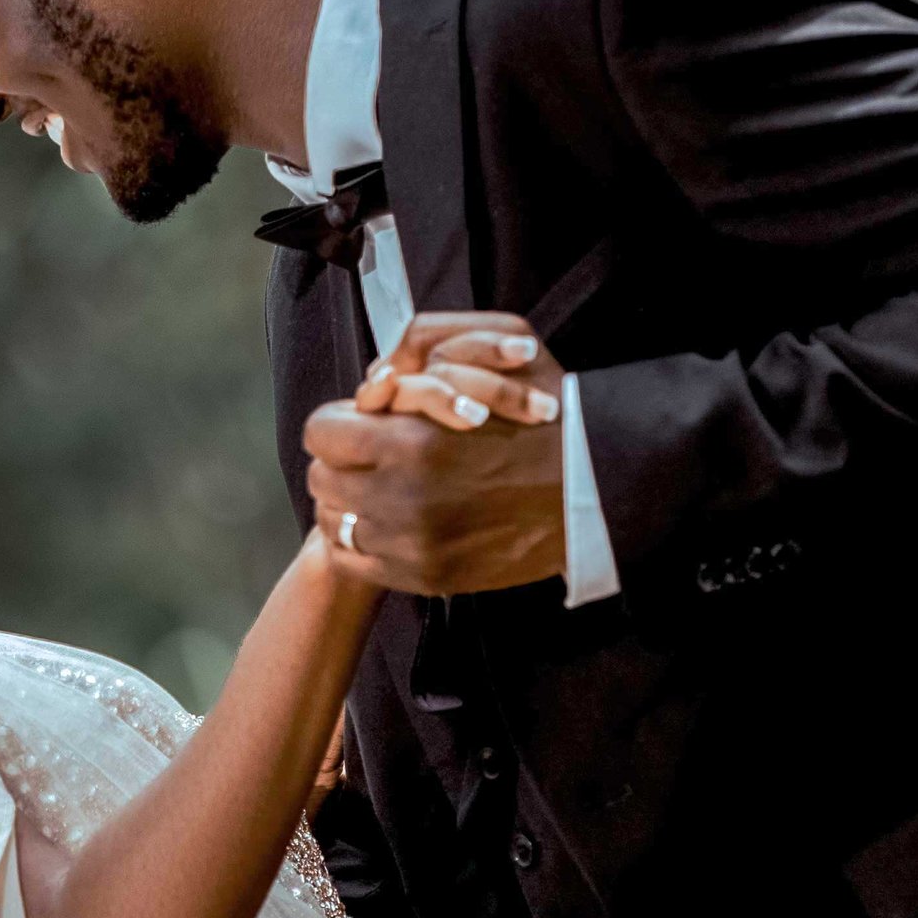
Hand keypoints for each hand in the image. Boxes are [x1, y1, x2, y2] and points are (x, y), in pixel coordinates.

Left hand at [307, 314, 568, 597]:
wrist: (597, 490)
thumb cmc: (547, 412)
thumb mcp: (500, 341)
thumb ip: (423, 340)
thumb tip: (374, 377)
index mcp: (411, 442)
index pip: (320, 433)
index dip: (341, 420)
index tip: (368, 420)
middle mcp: (401, 501)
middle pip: (322, 479)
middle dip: (344, 459)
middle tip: (379, 453)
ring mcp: (411, 546)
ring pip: (334, 522)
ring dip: (352, 501)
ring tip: (388, 486)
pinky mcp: (425, 577)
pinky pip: (357, 562)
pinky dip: (366, 540)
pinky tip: (397, 521)